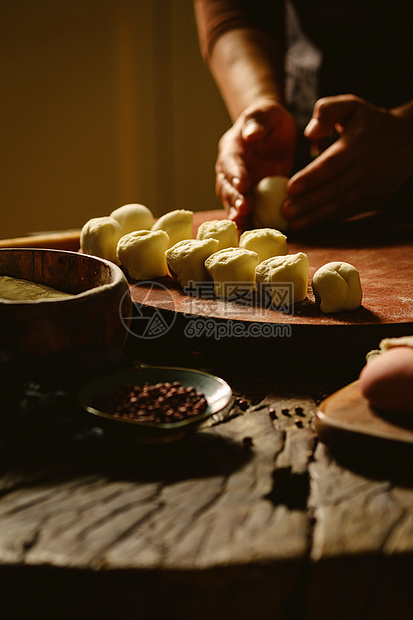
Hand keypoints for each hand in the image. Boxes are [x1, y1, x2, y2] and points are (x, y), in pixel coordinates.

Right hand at [215, 100, 295, 227]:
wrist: (272, 134)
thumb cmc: (268, 121)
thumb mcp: (265, 114)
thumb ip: (258, 121)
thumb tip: (251, 134)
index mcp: (232, 149)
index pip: (231, 162)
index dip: (236, 174)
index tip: (243, 184)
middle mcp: (230, 171)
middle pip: (227, 187)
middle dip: (235, 199)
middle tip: (244, 209)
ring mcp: (238, 187)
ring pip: (233, 203)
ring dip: (238, 214)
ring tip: (243, 225)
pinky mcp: (249, 198)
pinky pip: (246, 212)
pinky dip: (248, 222)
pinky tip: (253, 232)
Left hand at [284, 95, 412, 229]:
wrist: (410, 141)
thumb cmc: (371, 122)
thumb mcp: (352, 105)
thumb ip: (328, 110)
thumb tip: (310, 133)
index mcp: (358, 145)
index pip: (332, 165)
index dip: (311, 178)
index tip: (290, 188)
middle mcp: (366, 169)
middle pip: (334, 189)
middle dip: (308, 203)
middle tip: (285, 211)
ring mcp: (372, 187)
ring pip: (341, 205)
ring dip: (315, 216)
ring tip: (293, 222)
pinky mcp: (374, 200)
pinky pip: (348, 211)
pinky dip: (328, 218)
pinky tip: (310, 222)